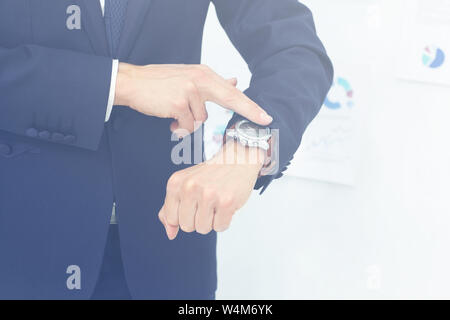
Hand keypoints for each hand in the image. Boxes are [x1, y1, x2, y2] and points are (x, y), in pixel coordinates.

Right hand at [114, 63, 272, 133]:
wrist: (132, 83)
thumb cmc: (159, 82)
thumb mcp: (188, 77)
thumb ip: (210, 83)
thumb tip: (234, 82)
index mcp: (203, 74)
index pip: (232, 91)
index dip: (250, 105)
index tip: (265, 116)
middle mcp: (200, 79)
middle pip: (230, 99)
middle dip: (248, 112)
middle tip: (266, 121)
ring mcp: (190, 91)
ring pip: (200, 120)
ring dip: (188, 122)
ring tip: (175, 113)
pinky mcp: (179, 104)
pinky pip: (186, 125)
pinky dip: (178, 127)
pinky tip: (169, 118)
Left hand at [158, 141, 264, 239]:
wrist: (236, 160)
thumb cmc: (209, 175)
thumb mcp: (184, 186)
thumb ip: (170, 209)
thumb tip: (170, 234)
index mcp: (175, 183)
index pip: (171, 218)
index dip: (184, 216)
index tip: (193, 204)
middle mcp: (190, 187)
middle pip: (187, 226)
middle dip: (198, 220)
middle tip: (207, 202)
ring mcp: (208, 194)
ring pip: (203, 229)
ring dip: (212, 221)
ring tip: (216, 203)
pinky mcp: (226, 201)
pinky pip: (220, 227)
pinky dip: (224, 221)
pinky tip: (225, 205)